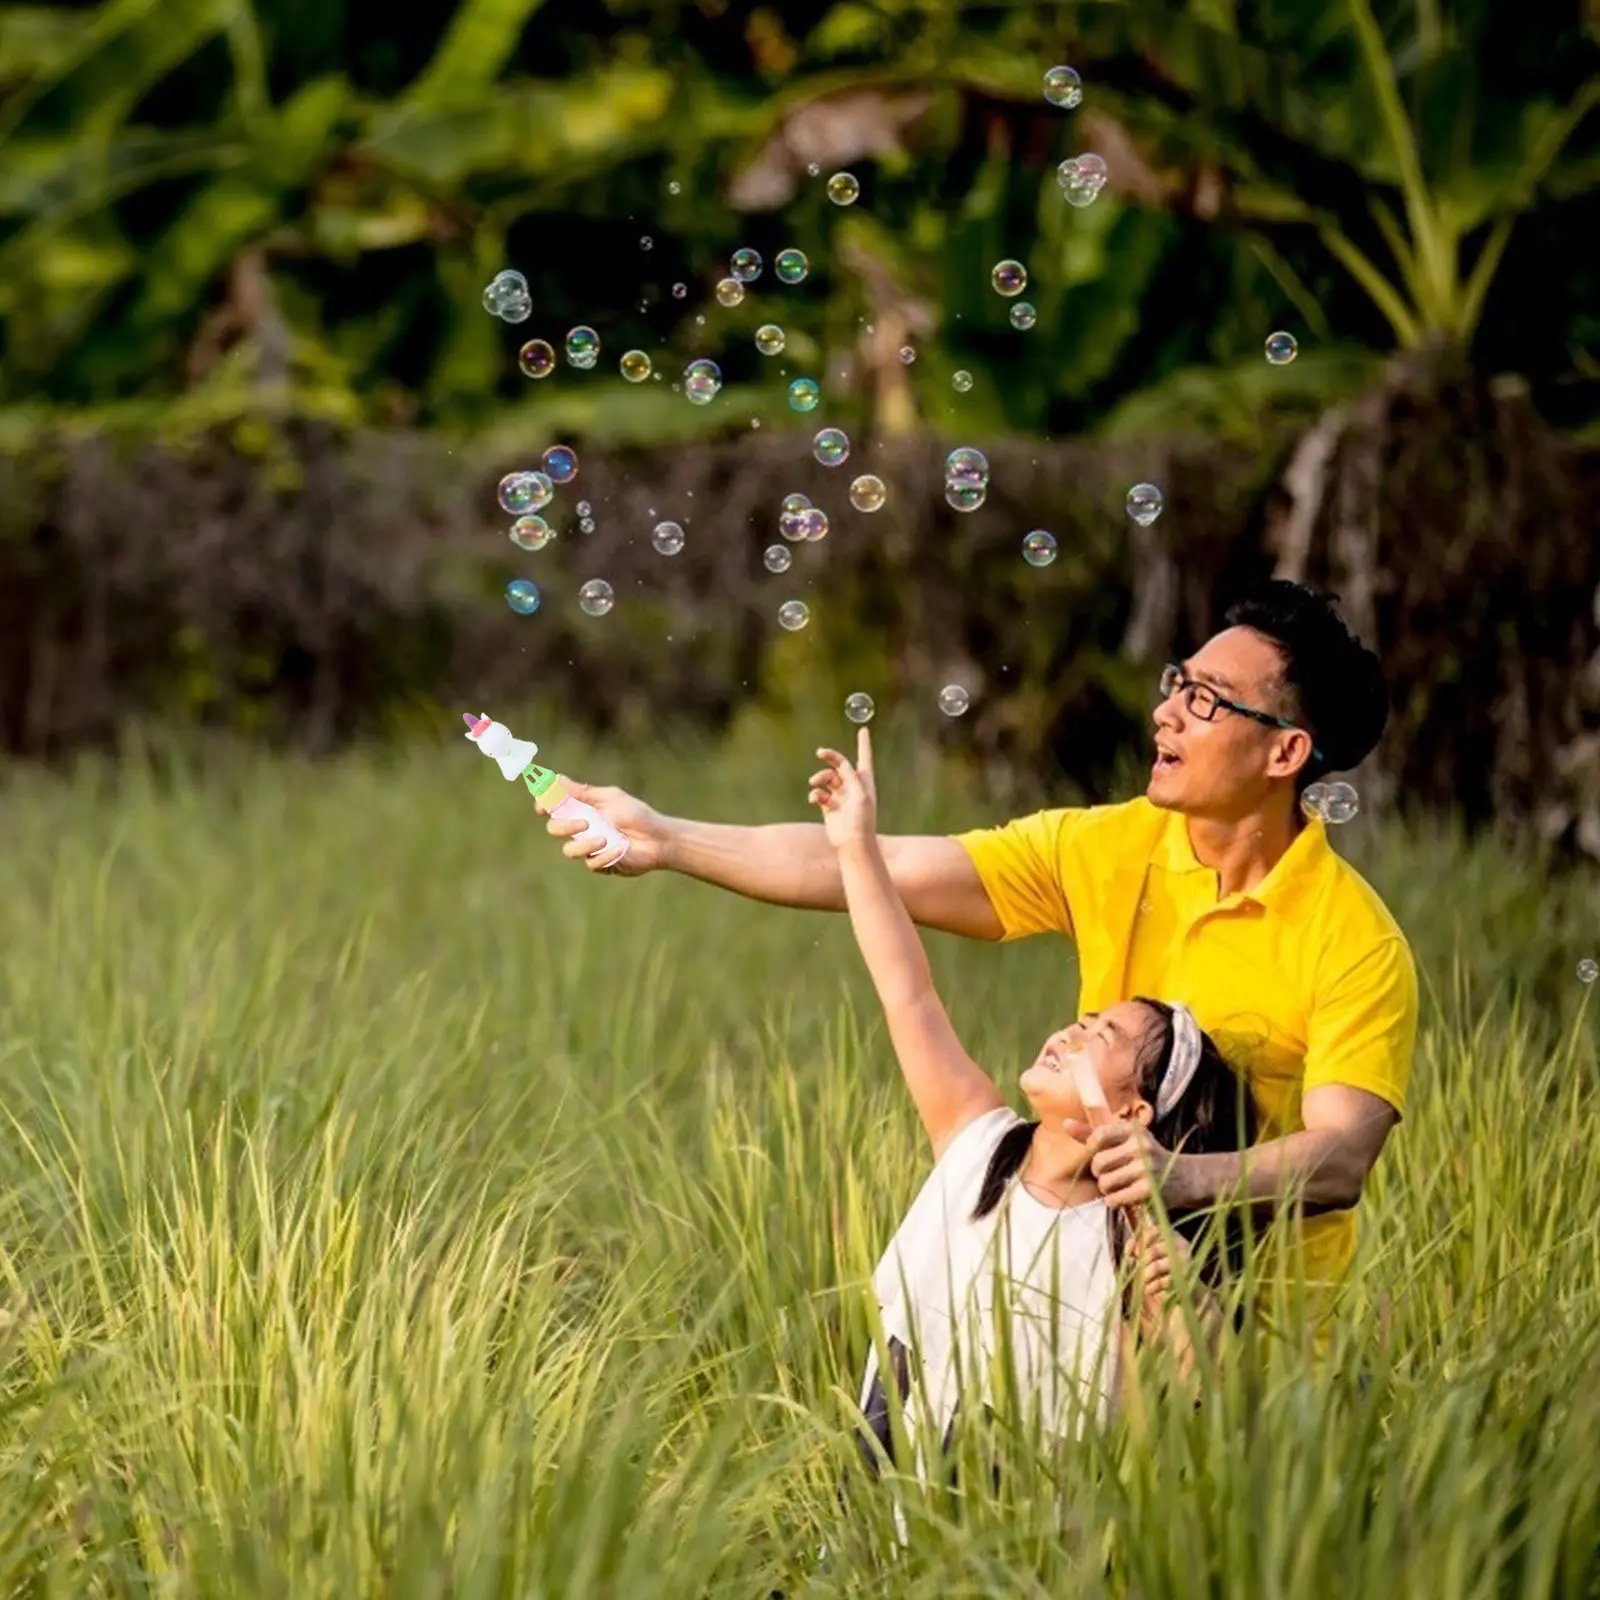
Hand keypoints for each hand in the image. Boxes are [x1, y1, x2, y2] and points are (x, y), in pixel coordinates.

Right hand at [544, 778, 669, 875]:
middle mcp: (582, 828)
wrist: (659, 838)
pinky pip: (592, 863)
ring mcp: (589, 847)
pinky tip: (621, 848)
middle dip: (564, 826)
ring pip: (569, 850)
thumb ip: (583, 792)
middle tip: (584, 823)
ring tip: (604, 838)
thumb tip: (556, 778)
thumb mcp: (610, 798)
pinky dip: (606, 855)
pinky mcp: (601, 864)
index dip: (543, 805)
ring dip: (584, 844)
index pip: (553, 808)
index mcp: (582, 808)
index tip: (543, 806)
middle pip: (554, 828)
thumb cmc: (637, 814)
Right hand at [808, 728, 877, 850]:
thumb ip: (850, 775)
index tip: (864, 730)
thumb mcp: (859, 793)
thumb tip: (841, 763)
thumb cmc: (861, 819)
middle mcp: (853, 786)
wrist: (852, 843)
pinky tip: (816, 799)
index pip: (864, 758)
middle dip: (831, 757)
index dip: (864, 744)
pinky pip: (819, 793)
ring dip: (820, 778)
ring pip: (827, 778)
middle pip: (840, 764)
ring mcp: (840, 796)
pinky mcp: (829, 806)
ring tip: (815, 783)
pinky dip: (816, 794)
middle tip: (820, 752)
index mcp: (865, 782)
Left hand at [1060, 1118, 1182, 1210]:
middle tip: (1110, 1174)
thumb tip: (1065, 1124)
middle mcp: (1141, 1147)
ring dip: (1107, 1189)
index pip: (1099, 1135)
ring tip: (1119, 1185)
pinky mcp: (1148, 1191)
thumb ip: (1094, 1134)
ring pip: (1105, 1183)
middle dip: (1100, 1172)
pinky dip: (1114, 1201)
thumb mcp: (1125, 1140)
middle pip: (1099, 1163)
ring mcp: (1146, 1169)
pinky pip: (1114, 1199)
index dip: (1092, 1148)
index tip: (1099, 1154)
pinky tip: (1124, 1197)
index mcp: (1134, 1131)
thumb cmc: (1147, 1157)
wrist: (1184, 1178)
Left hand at [1130, 1220, 1191, 1334]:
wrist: (1191, 1292)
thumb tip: (1129, 1252)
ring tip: (1141, 1282)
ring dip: (1144, 1276)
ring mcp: (1185, 1262)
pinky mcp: (1186, 1279)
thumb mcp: (1155, 1256)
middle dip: (1140, 1263)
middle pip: (1152, 1250)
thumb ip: (1140, 1248)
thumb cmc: (1168, 1270)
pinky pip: (1163, 1282)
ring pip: (1156, 1266)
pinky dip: (1152, 1287)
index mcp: (1174, 1236)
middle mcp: (1182, 1246)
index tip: (1133, 1253)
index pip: (1154, 1230)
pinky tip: (1148, 1290)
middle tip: (1136, 1271)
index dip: (1140, 1241)